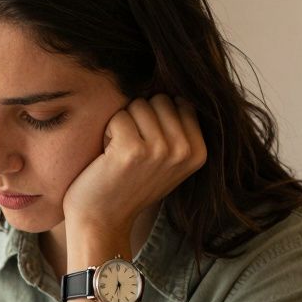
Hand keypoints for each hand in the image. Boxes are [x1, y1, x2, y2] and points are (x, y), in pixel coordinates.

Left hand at [62, 95, 205, 237]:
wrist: (101, 221)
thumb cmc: (127, 185)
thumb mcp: (165, 159)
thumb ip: (177, 128)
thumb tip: (179, 81)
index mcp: (200, 151)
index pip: (178, 101)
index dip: (154, 120)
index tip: (146, 150)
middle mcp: (185, 151)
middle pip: (158, 99)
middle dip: (138, 120)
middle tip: (130, 153)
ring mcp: (161, 150)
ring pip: (138, 105)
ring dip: (121, 126)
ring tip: (119, 155)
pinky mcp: (134, 150)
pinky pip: (118, 116)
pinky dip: (107, 132)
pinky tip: (108, 158)